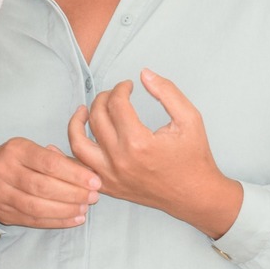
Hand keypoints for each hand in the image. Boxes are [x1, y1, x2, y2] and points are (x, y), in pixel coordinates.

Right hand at [0, 137, 99, 228]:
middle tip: (93, 196)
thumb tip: (85, 173)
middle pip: (43, 186)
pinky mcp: (3, 214)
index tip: (95, 180)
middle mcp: (4, 171)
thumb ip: (56, 158)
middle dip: (73, 193)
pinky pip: (32, 220)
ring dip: (66, 210)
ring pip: (37, 207)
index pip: (48, 163)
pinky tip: (74, 219)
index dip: (74, 174)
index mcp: (15, 150)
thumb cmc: (14, 160)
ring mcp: (1, 195)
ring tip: (85, 208)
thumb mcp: (30, 149)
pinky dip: (56, 222)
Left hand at [67, 70, 241, 239]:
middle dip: (103, 99)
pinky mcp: (109, 187)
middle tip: (113, 94)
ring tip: (85, 111)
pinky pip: (81, 168)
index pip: (116, 104)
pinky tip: (77, 139)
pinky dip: (74, 153)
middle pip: (96, 119)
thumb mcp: (190, 118)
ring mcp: (111, 176)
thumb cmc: (194, 157)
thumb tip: (144, 73)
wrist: (195, 195)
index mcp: (139, 143)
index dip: (121, 88)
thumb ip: (167, 92)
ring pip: (79, 144)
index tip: (128, 85)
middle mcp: (120, 161)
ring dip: (77, 123)